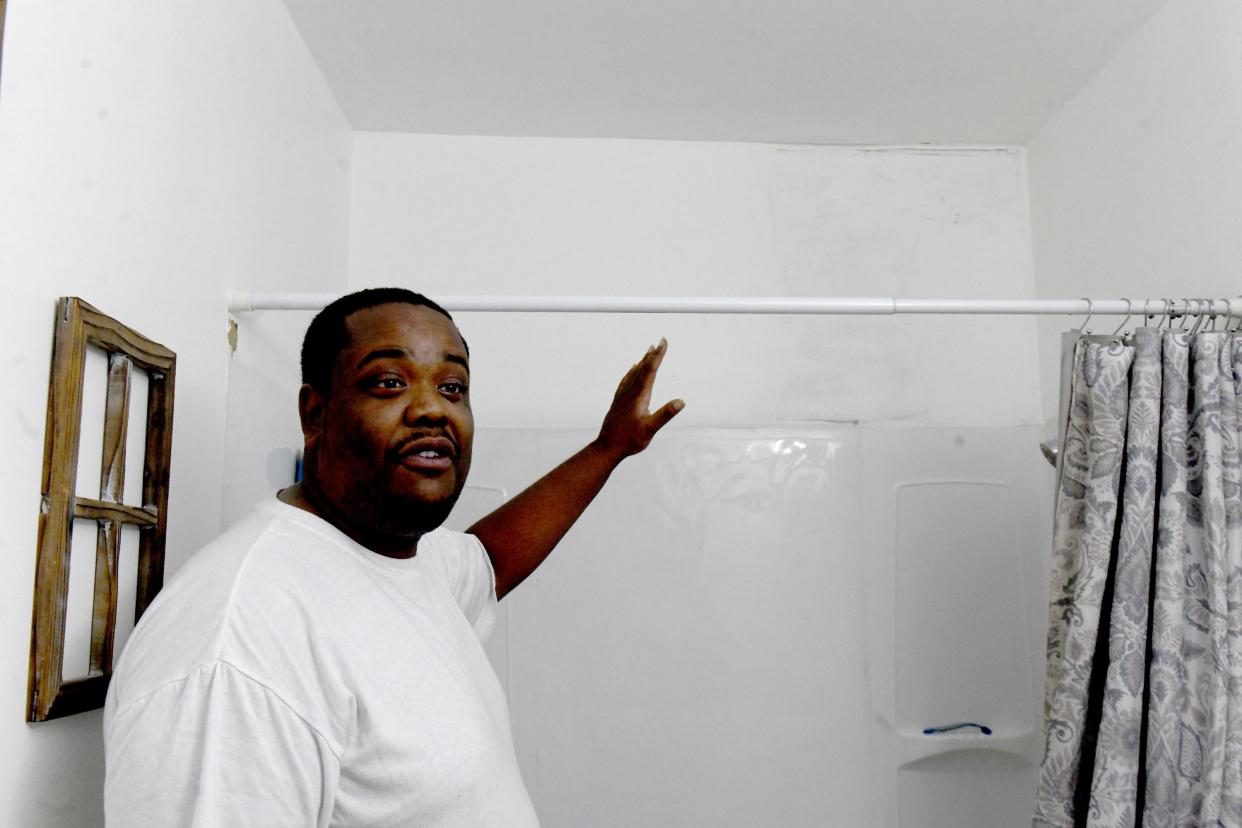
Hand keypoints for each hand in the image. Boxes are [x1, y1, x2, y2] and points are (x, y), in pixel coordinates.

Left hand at [594, 338, 684, 460]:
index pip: (650, 371)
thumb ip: (665, 414)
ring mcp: (623, 396)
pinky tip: (632, 369)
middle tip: (660, 341)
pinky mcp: (619, 401)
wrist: (607, 447)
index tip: (663, 343)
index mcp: (639, 396)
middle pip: (643, 368)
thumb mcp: (650, 429)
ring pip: (634, 373)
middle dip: (653, 355)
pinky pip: (627, 380)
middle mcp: (630, 392)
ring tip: (649, 351)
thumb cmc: (629, 440)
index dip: (658, 356)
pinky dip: (632, 371)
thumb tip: (681, 402)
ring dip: (643, 361)